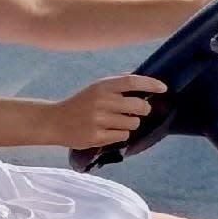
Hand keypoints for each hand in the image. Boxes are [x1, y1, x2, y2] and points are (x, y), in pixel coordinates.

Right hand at [52, 74, 166, 148]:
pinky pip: (123, 135)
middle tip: (139, 111)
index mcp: (102, 86)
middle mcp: (102, 101)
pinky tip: (109, 131)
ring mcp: (99, 120)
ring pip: (133, 123)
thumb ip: (117, 85)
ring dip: (131, 123)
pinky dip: (121, 134)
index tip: (163, 88)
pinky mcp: (97, 136)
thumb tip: (143, 84)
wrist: (55, 121)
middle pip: (139, 106)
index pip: (132, 82)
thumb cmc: (79, 104)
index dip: (150, 84)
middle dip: (143, 109)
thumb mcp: (95, 89)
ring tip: (118, 122)